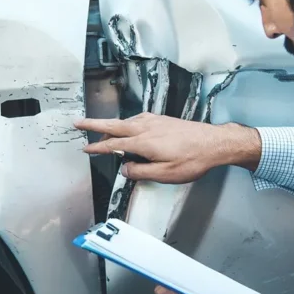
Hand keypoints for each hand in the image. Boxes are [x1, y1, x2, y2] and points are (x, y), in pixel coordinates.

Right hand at [74, 113, 261, 183]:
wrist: (214, 143)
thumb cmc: (193, 159)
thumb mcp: (165, 174)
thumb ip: (141, 172)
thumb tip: (125, 170)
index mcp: (143, 142)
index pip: (113, 145)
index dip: (98, 148)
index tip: (85, 149)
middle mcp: (146, 127)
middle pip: (114, 125)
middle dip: (94, 124)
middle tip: (78, 123)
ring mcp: (155, 121)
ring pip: (126, 121)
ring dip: (111, 126)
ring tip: (102, 132)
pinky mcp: (163, 119)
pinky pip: (138, 119)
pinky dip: (127, 123)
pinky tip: (129, 127)